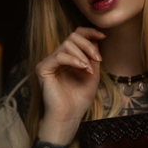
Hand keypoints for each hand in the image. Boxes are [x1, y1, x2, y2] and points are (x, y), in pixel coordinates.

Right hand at [36, 28, 105, 142]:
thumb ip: (93, 56)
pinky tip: (82, 67)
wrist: (70, 115)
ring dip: (83, 55)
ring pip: (67, 44)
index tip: (103, 36)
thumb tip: (96, 38)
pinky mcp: (43, 69)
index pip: (76, 36)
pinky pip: (59, 56)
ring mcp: (49, 62)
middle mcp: (57, 58)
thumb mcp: (93, 73)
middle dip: (89, 45)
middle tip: (98, 58)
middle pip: (72, 37)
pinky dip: (74, 59)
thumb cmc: (80, 98)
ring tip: (89, 69)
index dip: (89, 32)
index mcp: (69, 57)